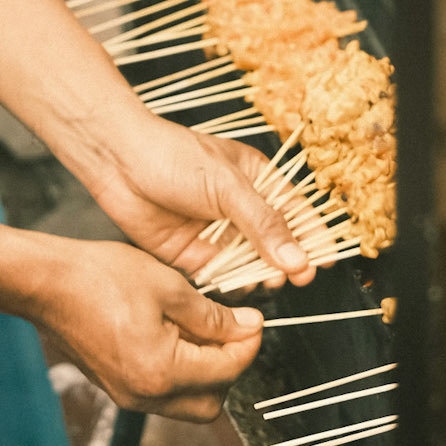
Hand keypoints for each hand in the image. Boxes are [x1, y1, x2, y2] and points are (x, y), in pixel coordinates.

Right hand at [32, 237, 264, 421]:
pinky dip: (180, 371)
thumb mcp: (170, 286)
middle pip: (211, 403)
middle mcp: (145, 396)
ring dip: (206, 372)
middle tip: (233, 328)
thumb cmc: (101, 278)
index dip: (249, 343)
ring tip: (203, 327)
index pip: (227, 371)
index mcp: (161, 372)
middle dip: (230, 367)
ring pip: (188, 403)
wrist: (46, 284)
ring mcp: (128, 397)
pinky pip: (163, 394)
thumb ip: (214, 316)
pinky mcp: (117, 388)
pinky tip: (176, 333)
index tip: (254, 318)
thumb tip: (249, 328)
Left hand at [92, 111, 316, 288]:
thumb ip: (263, 224)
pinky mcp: (192, 254)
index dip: (313, 235)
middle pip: (275, 243)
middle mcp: (240, 210)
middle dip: (288, 261)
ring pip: (250, 264)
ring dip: (261, 275)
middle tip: (297, 278)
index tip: (326, 260)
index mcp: (257, 181)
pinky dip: (231, 285)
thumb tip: (297, 257)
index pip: (295, 211)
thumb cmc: (175, 157)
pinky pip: (220, 276)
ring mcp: (217, 233)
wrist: (119, 164)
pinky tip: (238, 287)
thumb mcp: (227, 186)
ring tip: (269, 282)